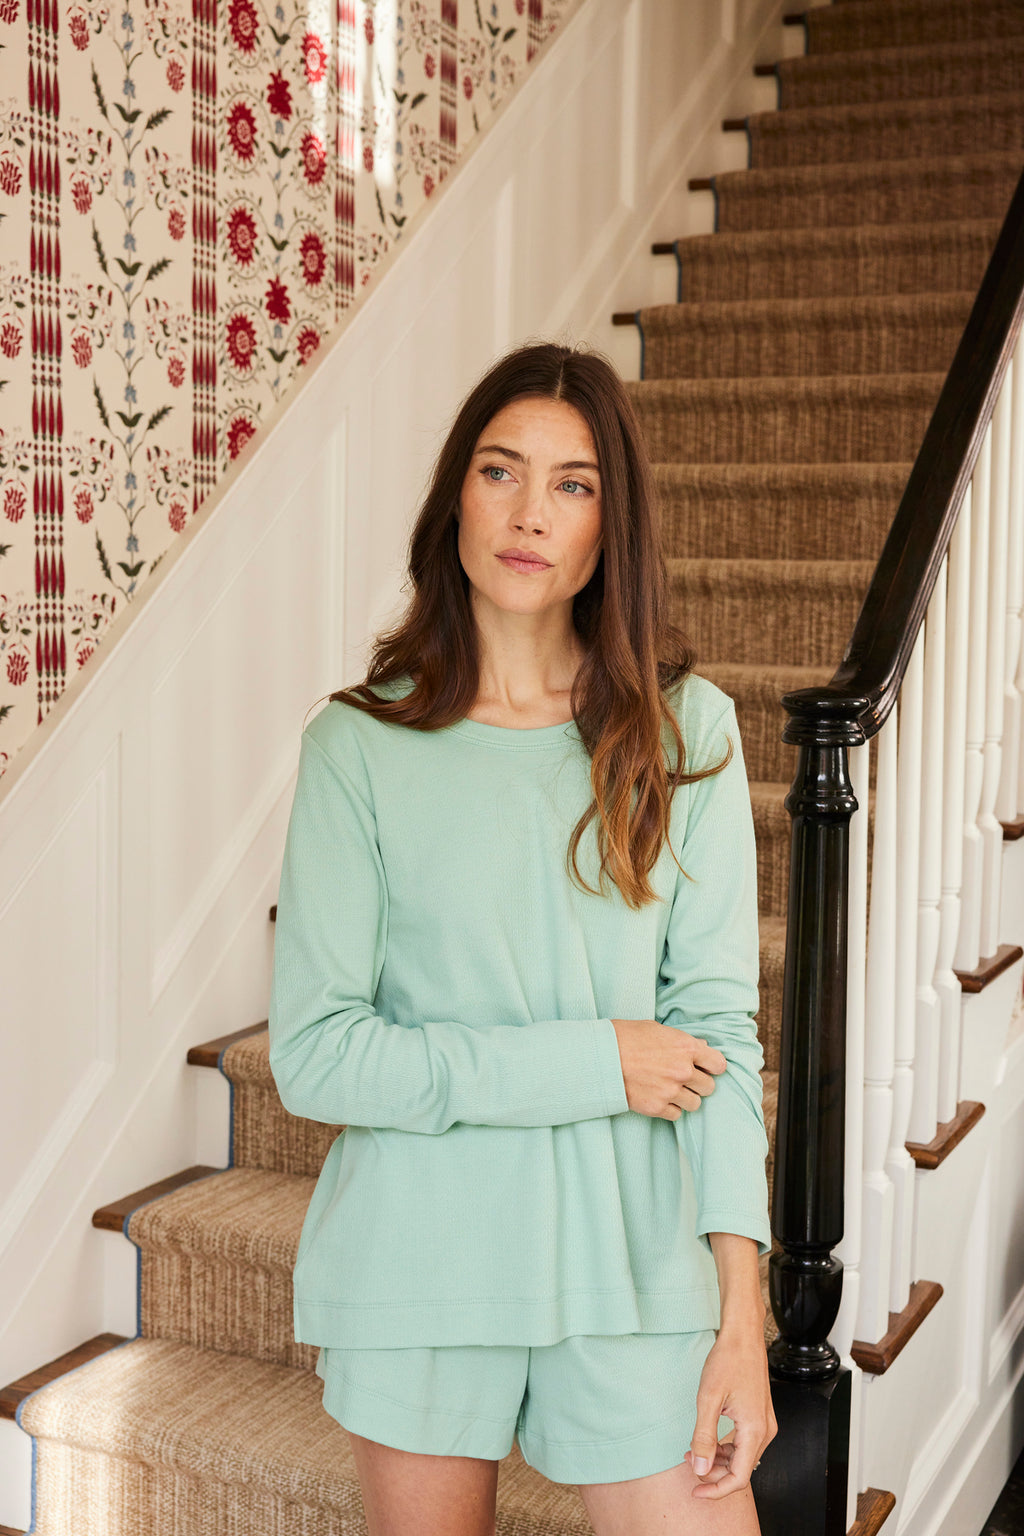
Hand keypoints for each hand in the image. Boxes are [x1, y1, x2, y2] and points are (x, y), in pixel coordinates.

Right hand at [611, 1018, 725, 1120]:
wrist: (599, 1056)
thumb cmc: (625, 1037)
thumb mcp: (657, 1029)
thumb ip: (682, 1041)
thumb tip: (701, 1048)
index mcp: (686, 1047)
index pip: (719, 1064)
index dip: (713, 1066)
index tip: (706, 1068)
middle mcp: (683, 1071)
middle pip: (709, 1087)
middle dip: (699, 1083)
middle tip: (685, 1079)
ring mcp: (670, 1091)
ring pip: (695, 1104)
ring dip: (686, 1098)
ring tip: (672, 1090)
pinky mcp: (657, 1107)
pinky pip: (676, 1115)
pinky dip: (670, 1109)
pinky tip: (660, 1098)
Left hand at [684, 1323, 776, 1500]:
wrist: (743, 1335)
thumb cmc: (728, 1360)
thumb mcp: (708, 1399)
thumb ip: (704, 1436)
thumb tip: (700, 1468)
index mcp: (755, 1430)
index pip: (739, 1477)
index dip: (716, 1489)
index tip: (696, 1491)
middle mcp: (765, 1430)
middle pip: (741, 1469)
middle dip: (714, 1473)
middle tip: (689, 1464)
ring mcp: (764, 1423)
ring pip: (743, 1457)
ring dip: (719, 1460)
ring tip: (693, 1452)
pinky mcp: (759, 1415)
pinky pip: (744, 1442)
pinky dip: (726, 1448)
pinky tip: (708, 1441)